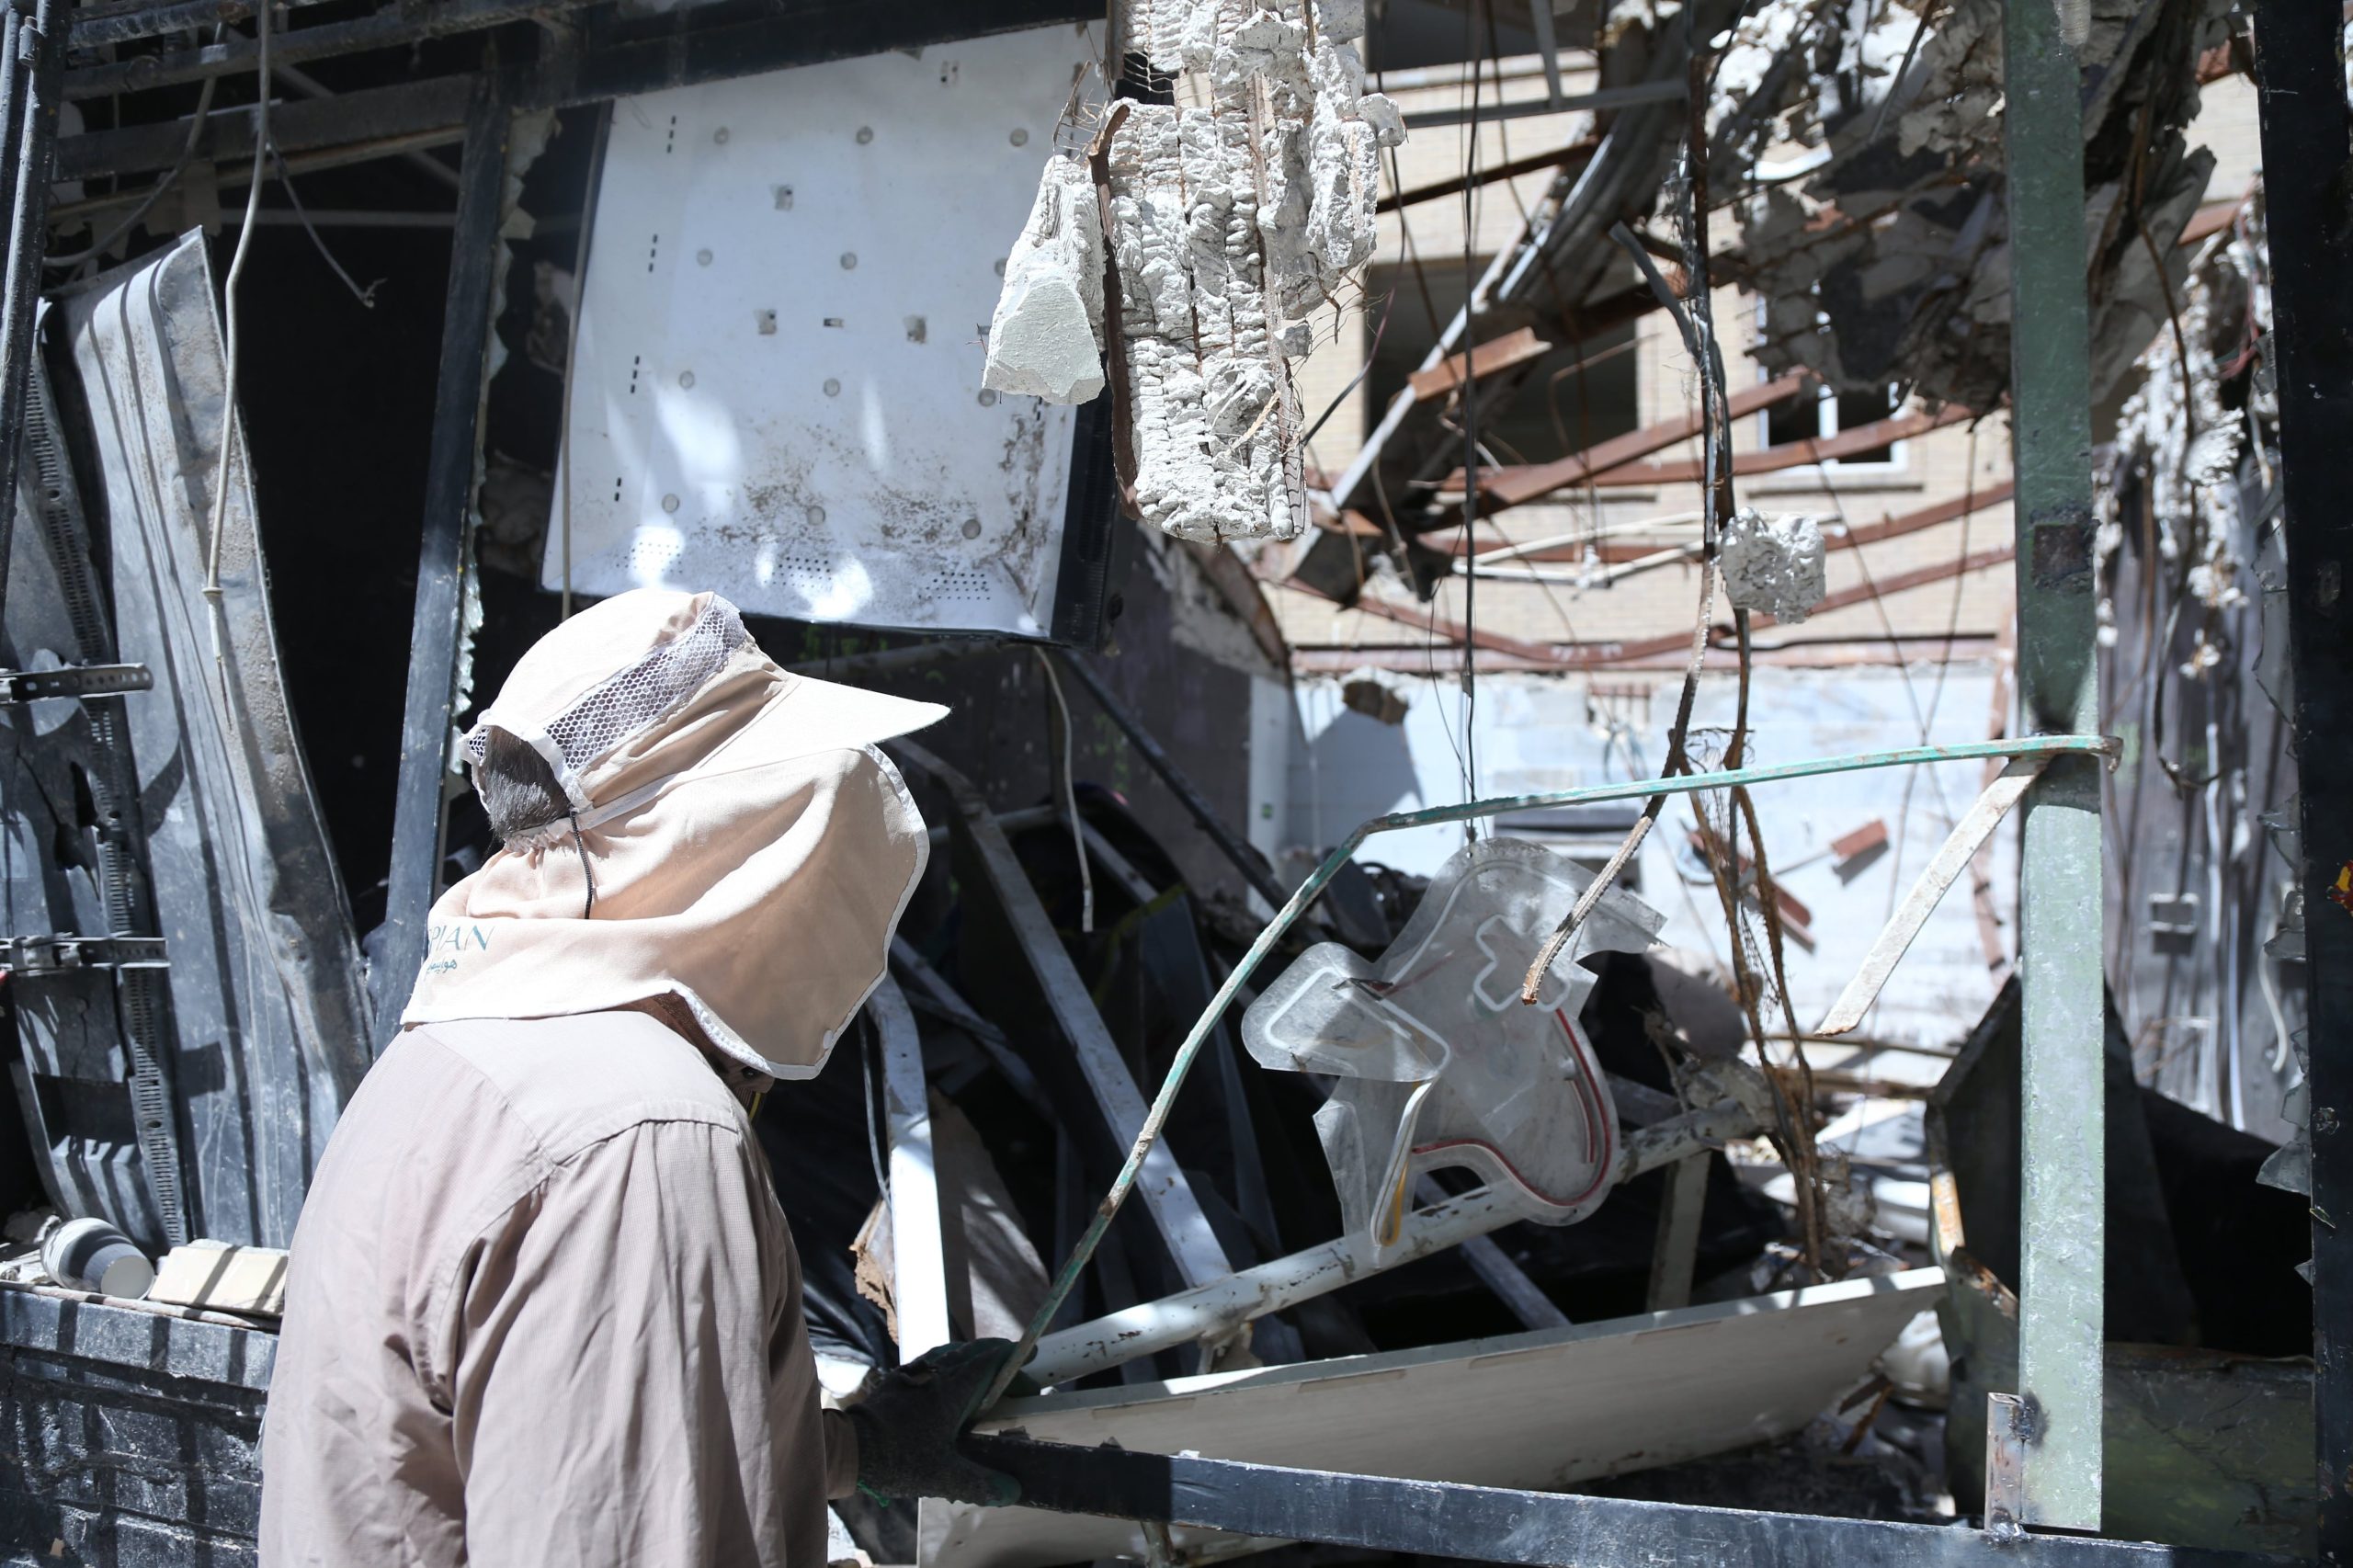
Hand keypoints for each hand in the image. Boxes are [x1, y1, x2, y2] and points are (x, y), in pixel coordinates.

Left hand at [845, 1339, 1024, 1506]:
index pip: (990, 1360)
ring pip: (951, 1354)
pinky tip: (946, 1381)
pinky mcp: (897, 1381)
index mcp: (953, 1389)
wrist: (850, 1449)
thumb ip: (981, 1483)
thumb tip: (1013, 1489)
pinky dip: (948, 1364)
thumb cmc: (898, 1459)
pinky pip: (930, 1362)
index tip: (1031, 1359)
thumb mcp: (944, 1476)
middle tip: (1015, 1374)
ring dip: (972, 1358)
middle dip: (997, 1357)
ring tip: (985, 1373)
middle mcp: (936, 1373)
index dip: (1013, 1358)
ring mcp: (914, 1373)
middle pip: (973, 1352)